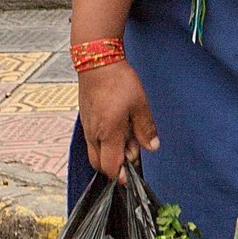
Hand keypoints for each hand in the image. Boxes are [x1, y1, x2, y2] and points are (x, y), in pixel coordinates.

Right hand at [79, 60, 157, 182]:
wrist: (97, 63)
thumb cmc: (118, 81)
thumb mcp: (139, 105)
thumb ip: (145, 129)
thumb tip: (152, 147)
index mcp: (108, 134)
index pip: (110, 167)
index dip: (121, 175)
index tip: (133, 174)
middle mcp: (94, 135)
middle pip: (99, 164)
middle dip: (115, 167)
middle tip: (133, 154)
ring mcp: (87, 128)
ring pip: (95, 152)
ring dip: (111, 153)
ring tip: (128, 137)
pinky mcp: (85, 120)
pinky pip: (93, 140)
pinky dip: (105, 142)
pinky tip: (118, 128)